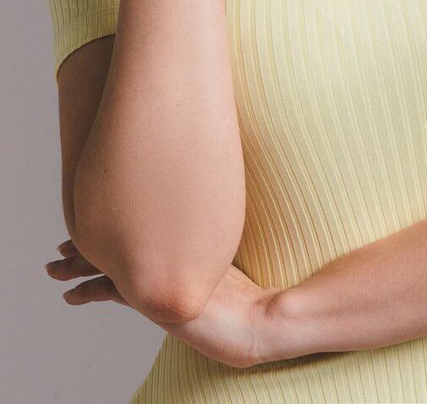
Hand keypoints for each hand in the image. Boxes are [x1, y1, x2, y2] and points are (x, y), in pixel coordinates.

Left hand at [44, 240, 285, 369]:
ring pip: (108, 261)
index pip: (135, 224)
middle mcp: (168, 250)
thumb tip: (180, 240)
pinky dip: (88, 290)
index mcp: (181, 240)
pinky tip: (71, 297)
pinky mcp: (152, 297)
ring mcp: (159, 273)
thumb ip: (194, 253)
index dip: (109, 223)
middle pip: (117, 237)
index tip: (88, 221)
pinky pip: (111, 289)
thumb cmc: (243, 300)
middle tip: (63, 245)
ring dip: (78, 264)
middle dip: (86, 241)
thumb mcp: (215, 270)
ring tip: (55, 268)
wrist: (255, 320)